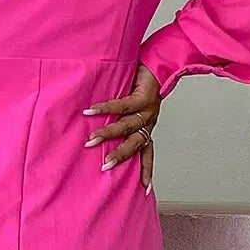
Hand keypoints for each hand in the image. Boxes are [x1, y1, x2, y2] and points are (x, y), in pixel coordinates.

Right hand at [83, 63, 160, 192]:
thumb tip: (94, 128)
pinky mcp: (143, 96)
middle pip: (136, 145)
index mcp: (147, 128)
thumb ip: (120, 118)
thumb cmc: (142, 83)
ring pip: (127, 127)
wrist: (159, 61)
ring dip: (108, 135)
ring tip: (91, 141)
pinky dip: (105, 109)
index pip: (147, 153)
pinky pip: (122, 105)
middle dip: (120, 157)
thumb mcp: (133, 106)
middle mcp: (149, 121)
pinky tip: (90, 111)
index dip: (146, 171)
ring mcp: (148, 110)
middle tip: (104, 166)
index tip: (144, 189)